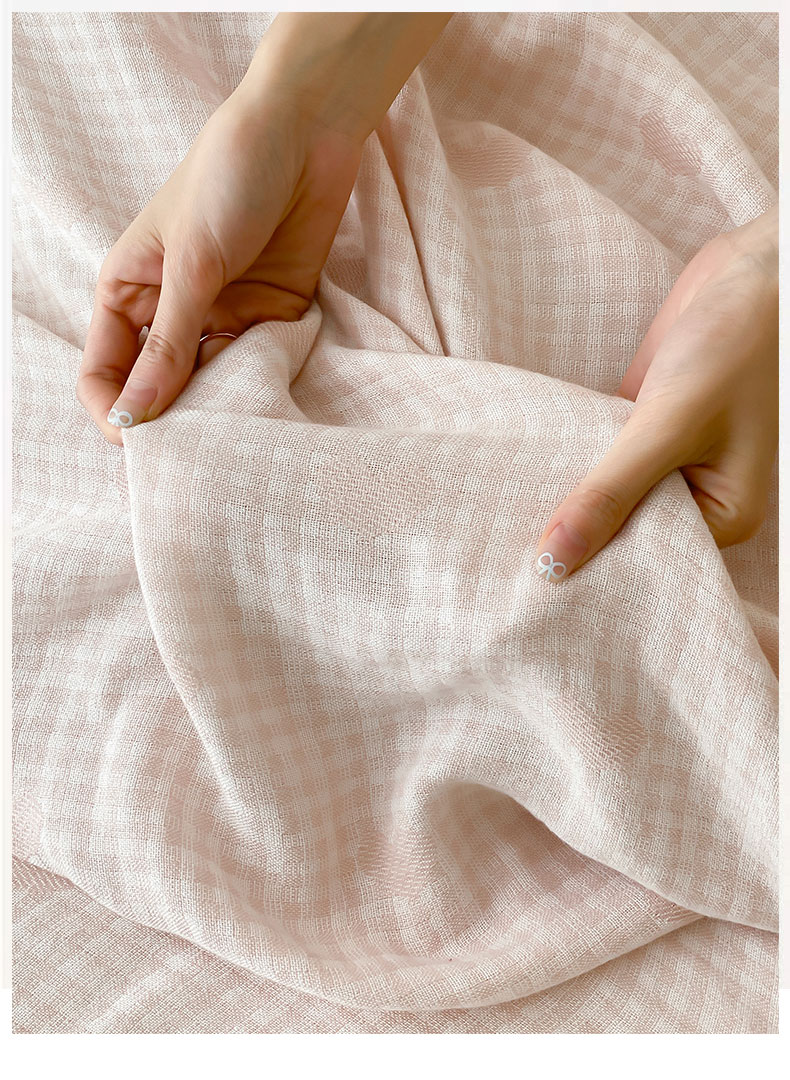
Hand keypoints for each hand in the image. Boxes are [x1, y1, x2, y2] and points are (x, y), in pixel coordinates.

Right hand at [77, 87, 363, 444]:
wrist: (308, 131)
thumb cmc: (231, 177)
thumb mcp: (192, 263)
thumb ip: (169, 344)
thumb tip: (135, 416)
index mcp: (129, 292)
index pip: (105, 373)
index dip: (115, 412)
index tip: (141, 442)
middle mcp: (172, 313)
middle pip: (158, 390)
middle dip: (173, 423)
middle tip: (197, 453)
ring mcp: (222, 317)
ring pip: (211, 388)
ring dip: (222, 412)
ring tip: (237, 434)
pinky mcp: (270, 317)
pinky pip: (259, 369)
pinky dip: (262, 389)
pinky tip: (270, 402)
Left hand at [533, 203, 777, 582]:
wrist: (754, 267)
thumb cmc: (741, 344)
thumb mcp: (670, 425)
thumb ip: (610, 492)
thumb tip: (555, 561)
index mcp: (722, 515)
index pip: (646, 560)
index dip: (593, 570)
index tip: (533, 587)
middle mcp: (694, 494)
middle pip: (621, 529)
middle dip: (574, 533)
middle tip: (502, 562)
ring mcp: (663, 459)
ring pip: (604, 491)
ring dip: (565, 493)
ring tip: (497, 524)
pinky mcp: (640, 424)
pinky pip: (596, 453)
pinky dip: (568, 456)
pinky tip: (521, 471)